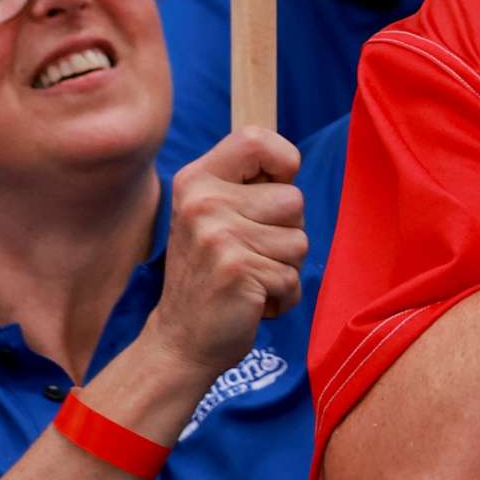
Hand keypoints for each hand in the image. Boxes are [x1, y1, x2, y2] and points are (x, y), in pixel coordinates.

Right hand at [141, 127, 307, 382]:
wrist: (179, 341)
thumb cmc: (210, 274)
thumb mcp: (212, 216)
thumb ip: (245, 186)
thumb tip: (290, 161)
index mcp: (196, 181)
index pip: (255, 138)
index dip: (282, 160)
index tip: (274, 188)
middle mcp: (203, 202)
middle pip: (293, 199)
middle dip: (286, 233)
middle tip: (248, 255)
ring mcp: (219, 236)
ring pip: (300, 240)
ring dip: (285, 268)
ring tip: (249, 278)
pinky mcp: (238, 270)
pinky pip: (293, 278)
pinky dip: (283, 296)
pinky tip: (251, 302)